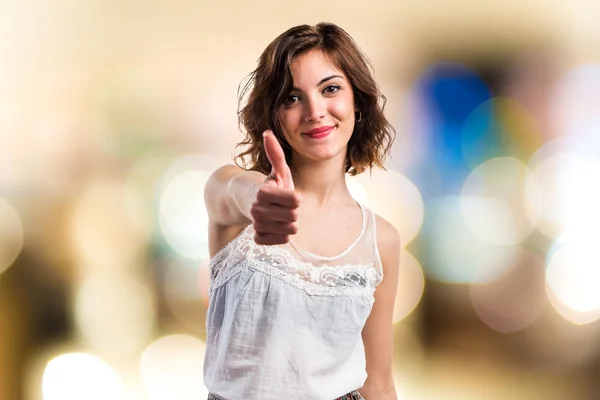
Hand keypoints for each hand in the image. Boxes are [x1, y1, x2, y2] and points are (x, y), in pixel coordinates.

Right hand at [250, 130, 300, 244]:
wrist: (248, 204)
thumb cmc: (270, 186)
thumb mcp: (277, 171)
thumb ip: (276, 154)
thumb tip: (267, 133)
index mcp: (263, 192)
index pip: (297, 201)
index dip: (296, 197)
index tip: (287, 194)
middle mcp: (257, 209)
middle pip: (294, 216)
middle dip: (293, 211)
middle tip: (283, 206)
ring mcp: (256, 224)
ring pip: (289, 230)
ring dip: (288, 223)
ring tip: (279, 215)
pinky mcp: (258, 237)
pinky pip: (282, 240)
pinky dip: (282, 234)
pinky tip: (275, 226)